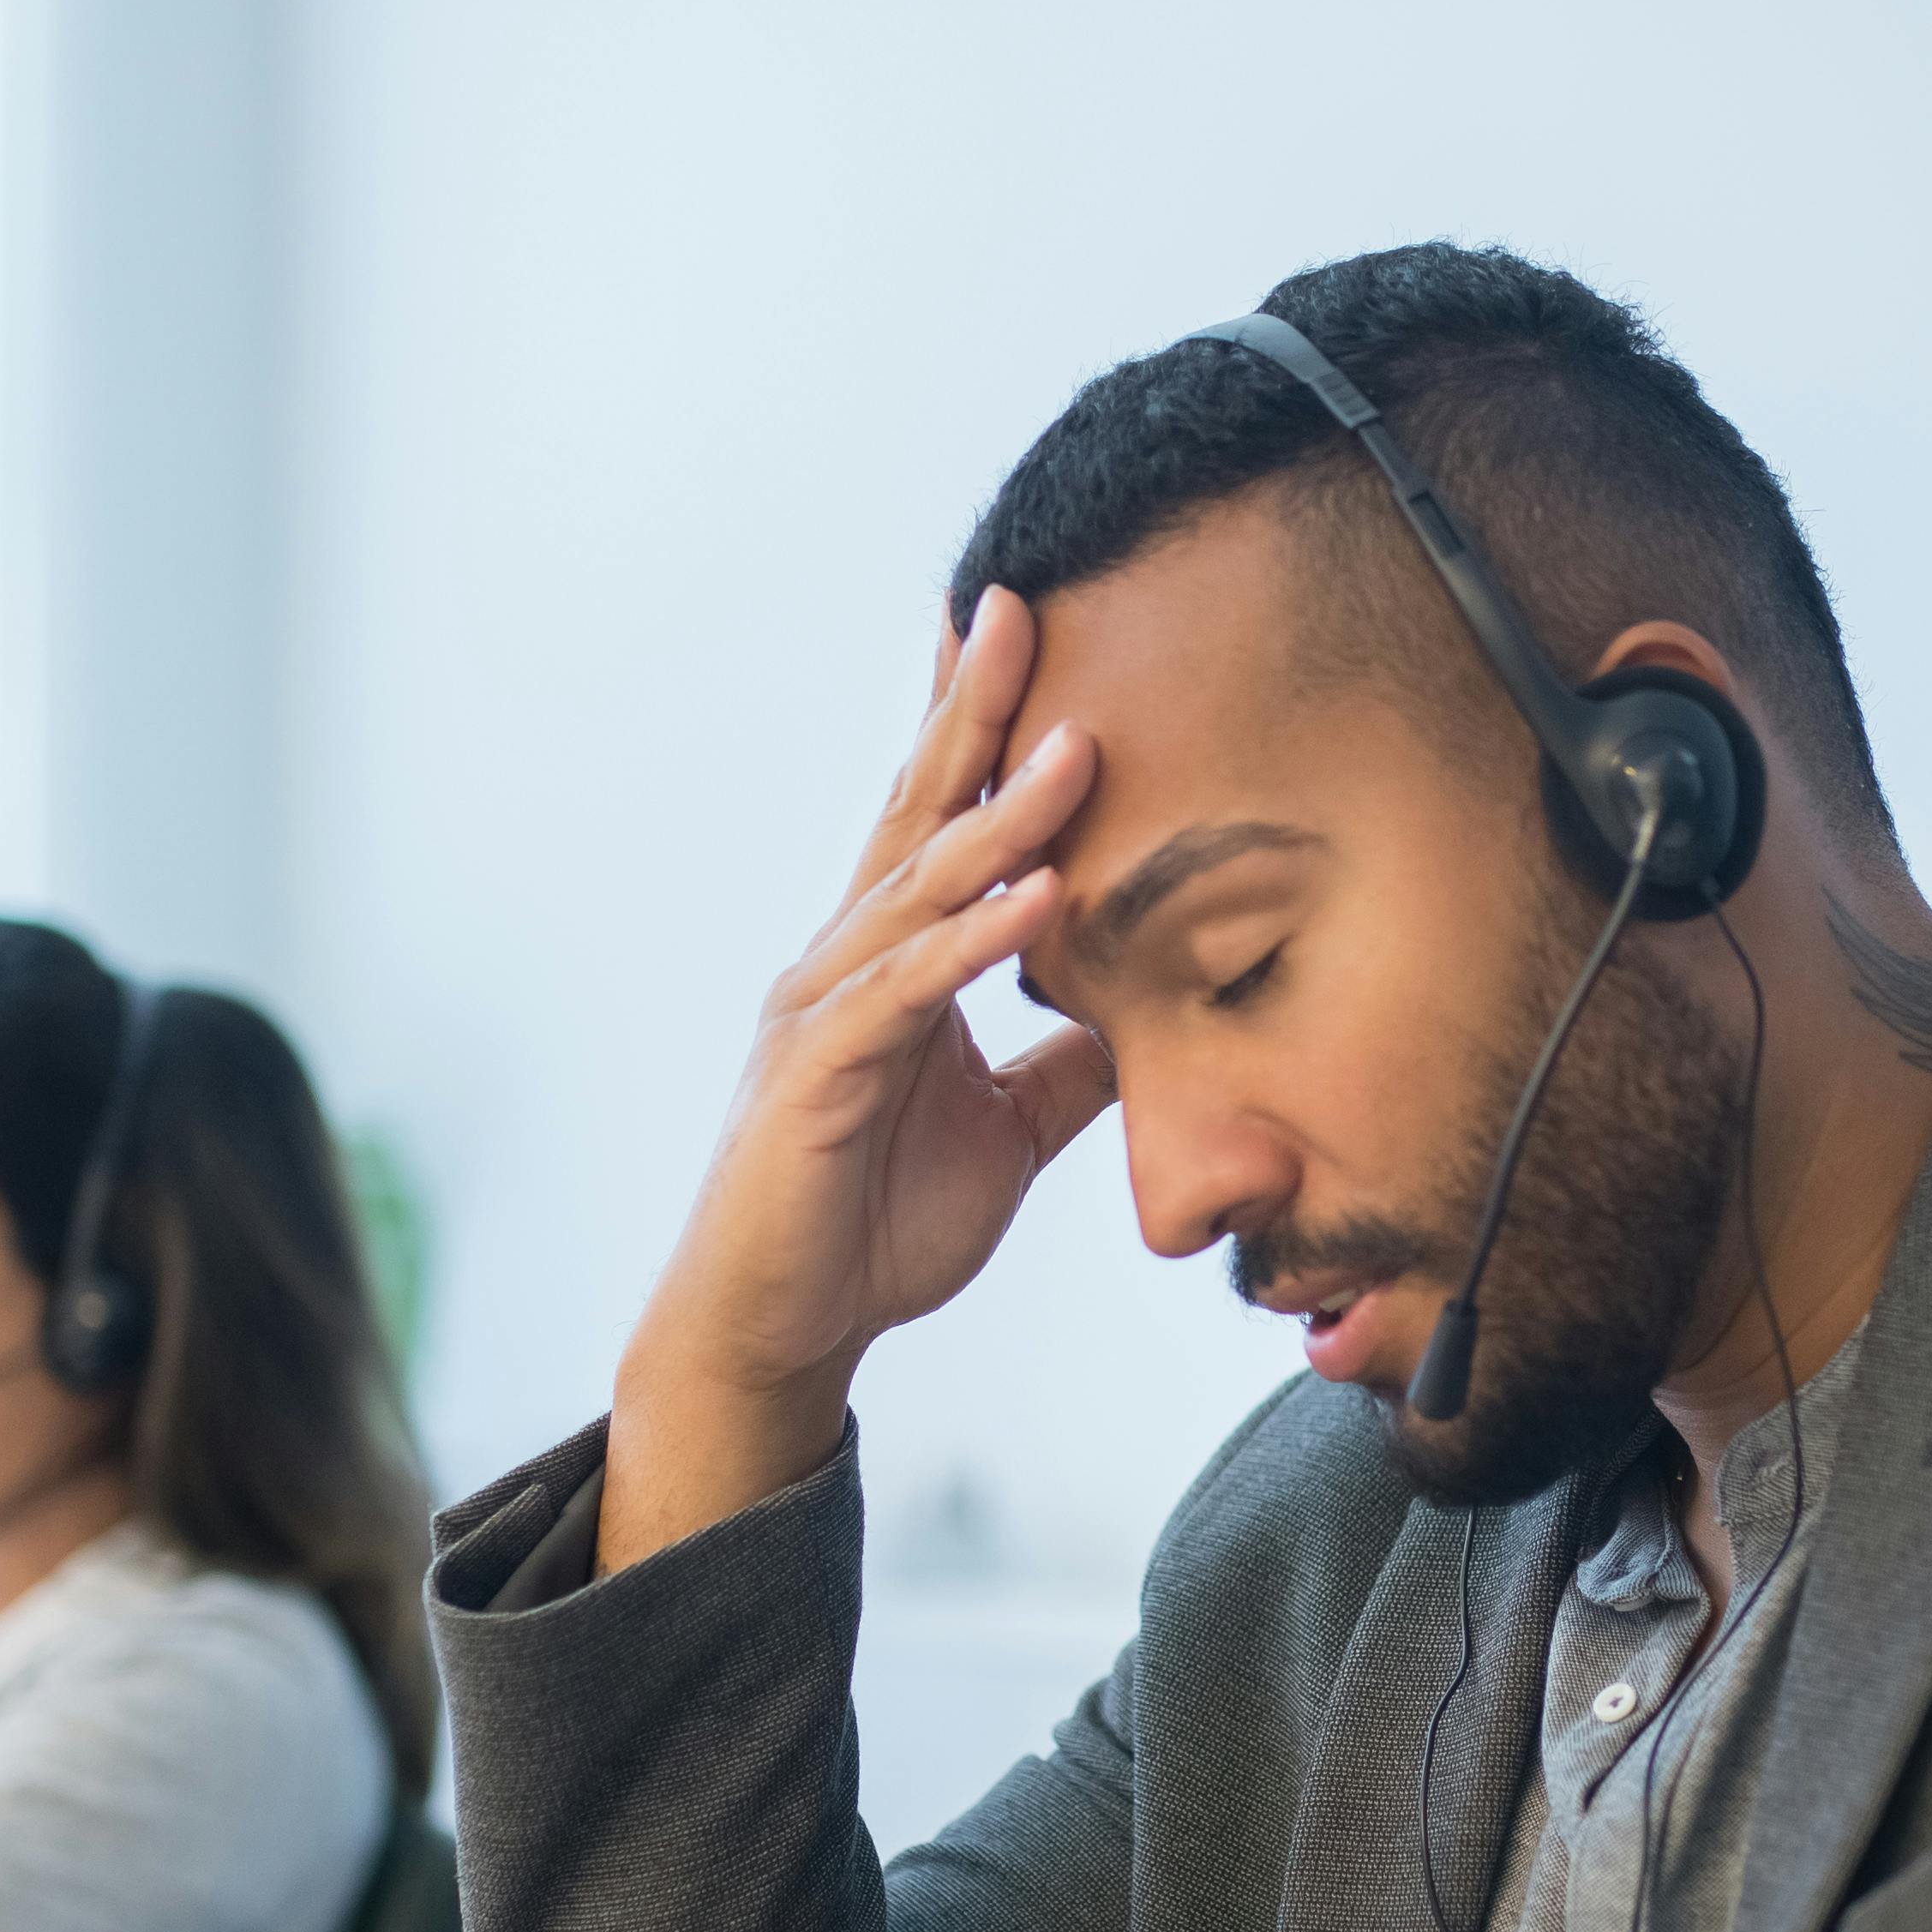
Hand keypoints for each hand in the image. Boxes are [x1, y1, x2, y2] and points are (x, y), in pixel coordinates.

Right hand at [602, 588, 1115, 1570]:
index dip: (977, 727)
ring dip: (1000, 820)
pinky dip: (974, 944)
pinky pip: (908, 995)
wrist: (781, 1328)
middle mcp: (846, 962)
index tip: (1027, 630)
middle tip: (1020, 603)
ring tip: (1076, 747)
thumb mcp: (1009, 1133)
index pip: (939, 823)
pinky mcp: (821, 1077)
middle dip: (973, 710)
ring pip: (920, 892)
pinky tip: (1038, 898)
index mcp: (890, 964)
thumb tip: (1151, 1016)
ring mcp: (826, 1012)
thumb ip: (1068, 1068)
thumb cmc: (874, 1225)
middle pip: (918, 814)